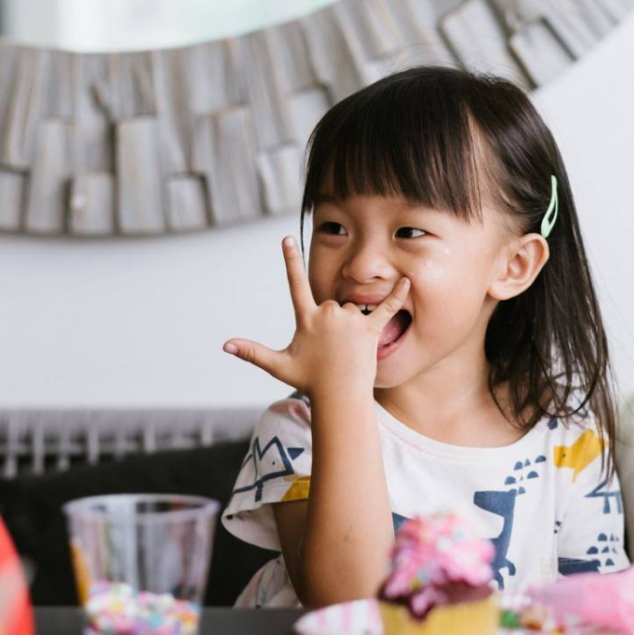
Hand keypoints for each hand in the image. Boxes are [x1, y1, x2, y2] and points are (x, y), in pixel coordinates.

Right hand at [223, 237, 409, 400]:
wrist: (339, 397)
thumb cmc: (308, 381)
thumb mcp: (278, 365)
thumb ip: (252, 352)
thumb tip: (224, 345)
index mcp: (306, 318)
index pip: (295, 284)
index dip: (290, 260)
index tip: (287, 238)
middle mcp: (328, 314)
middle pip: (330, 305)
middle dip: (331, 323)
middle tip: (330, 349)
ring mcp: (350, 321)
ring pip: (350, 311)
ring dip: (350, 326)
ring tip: (347, 350)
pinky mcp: (370, 329)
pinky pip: (386, 308)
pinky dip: (398, 295)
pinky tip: (409, 280)